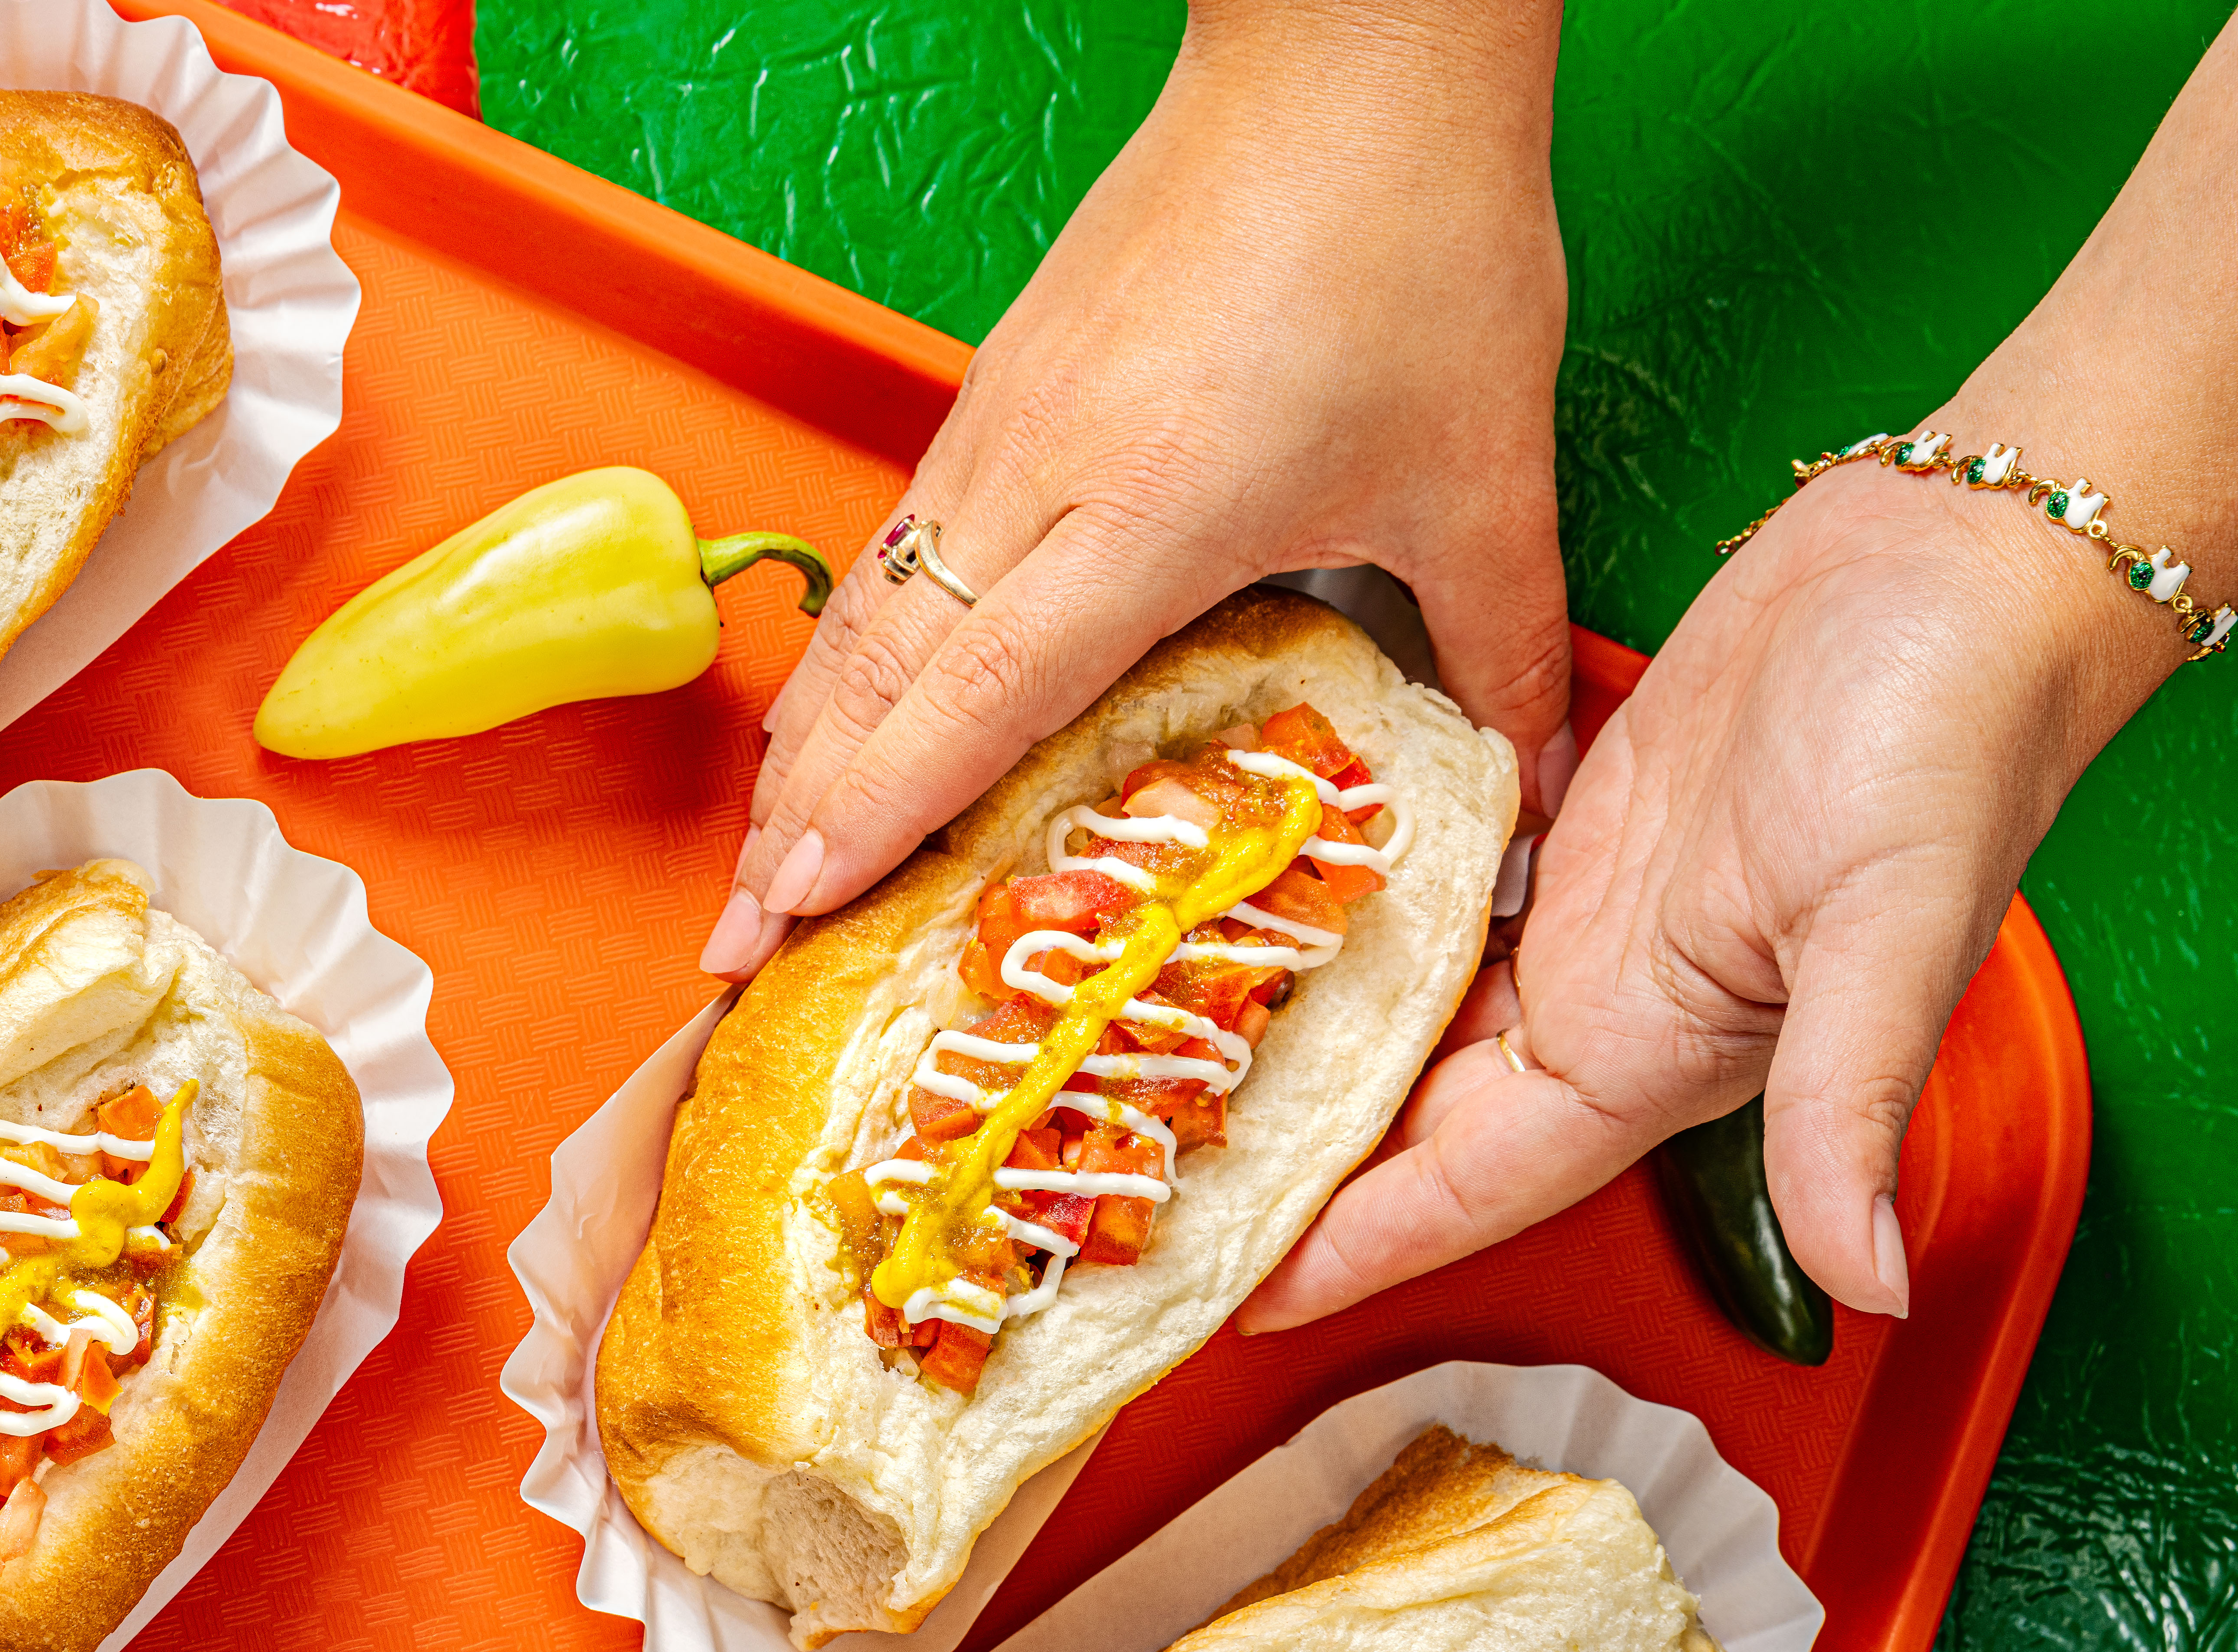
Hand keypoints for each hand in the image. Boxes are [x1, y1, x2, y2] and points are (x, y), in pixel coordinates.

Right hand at [699, 0, 1574, 978]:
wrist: (1349, 62)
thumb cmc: (1411, 248)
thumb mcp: (1484, 472)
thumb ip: (1500, 648)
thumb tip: (1537, 798)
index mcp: (1140, 517)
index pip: (971, 704)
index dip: (877, 820)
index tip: (798, 911)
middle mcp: (1036, 480)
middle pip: (873, 682)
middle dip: (792, 824)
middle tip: (737, 941)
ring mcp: (1000, 432)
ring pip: (860, 622)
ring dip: (798, 750)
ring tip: (760, 857)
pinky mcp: (999, 392)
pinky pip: (893, 556)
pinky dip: (844, 660)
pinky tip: (832, 713)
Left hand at [1240, 9, 2237, 1331]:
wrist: (1966, 565)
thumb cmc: (1953, 734)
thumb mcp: (1897, 932)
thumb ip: (1851, 1109)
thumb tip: (1872, 1273)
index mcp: (1650, 1055)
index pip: (1464, 1192)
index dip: (1350, 1252)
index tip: (1232, 1299)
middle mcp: (1597, 1005)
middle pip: (1404, 1126)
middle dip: (1289, 1175)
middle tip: (1143, 1194)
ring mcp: (1574, 914)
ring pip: (1403, 1021)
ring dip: (1298, 1054)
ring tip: (1156, 1074)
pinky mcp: (1555, 820)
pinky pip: (1426, 906)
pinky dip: (1343, 928)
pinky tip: (1255, 924)